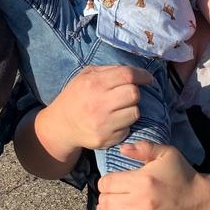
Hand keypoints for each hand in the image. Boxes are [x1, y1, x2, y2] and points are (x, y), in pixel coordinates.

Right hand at [34, 65, 151, 163]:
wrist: (62, 125)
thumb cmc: (76, 96)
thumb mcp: (86, 75)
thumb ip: (108, 70)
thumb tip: (135, 72)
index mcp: (94, 83)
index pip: (127, 75)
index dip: (142, 75)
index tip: (147, 78)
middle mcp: (99, 104)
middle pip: (134, 94)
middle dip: (134, 92)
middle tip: (126, 94)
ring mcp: (103, 124)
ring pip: (135, 113)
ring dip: (130, 109)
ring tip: (119, 108)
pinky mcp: (106, 139)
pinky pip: (128, 129)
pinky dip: (124, 124)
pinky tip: (113, 121)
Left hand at [97, 141, 209, 209]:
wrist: (200, 202)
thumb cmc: (182, 175)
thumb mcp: (166, 154)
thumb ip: (143, 148)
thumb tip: (122, 149)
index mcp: (142, 181)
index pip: (107, 183)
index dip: (105, 182)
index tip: (111, 182)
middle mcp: (140, 204)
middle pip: (106, 202)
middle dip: (105, 197)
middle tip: (112, 195)